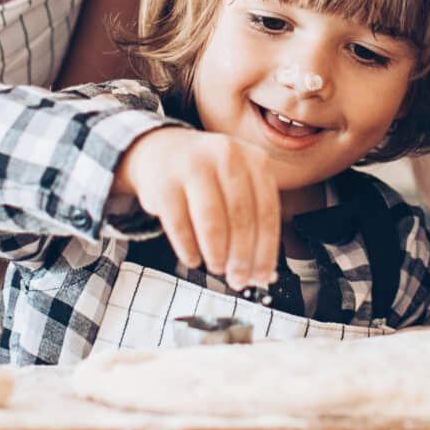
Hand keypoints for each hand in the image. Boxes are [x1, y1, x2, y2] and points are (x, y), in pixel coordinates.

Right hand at [115, 128, 279, 289]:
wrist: (161, 150)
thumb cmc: (208, 176)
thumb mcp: (238, 184)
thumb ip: (254, 221)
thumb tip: (263, 273)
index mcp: (254, 159)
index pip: (268, 211)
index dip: (266, 249)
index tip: (261, 276)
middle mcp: (226, 156)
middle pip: (242, 218)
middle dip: (241, 256)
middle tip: (238, 279)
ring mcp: (193, 166)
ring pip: (212, 221)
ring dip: (217, 254)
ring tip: (217, 267)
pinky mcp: (164, 182)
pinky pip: (179, 224)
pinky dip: (188, 248)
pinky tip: (193, 259)